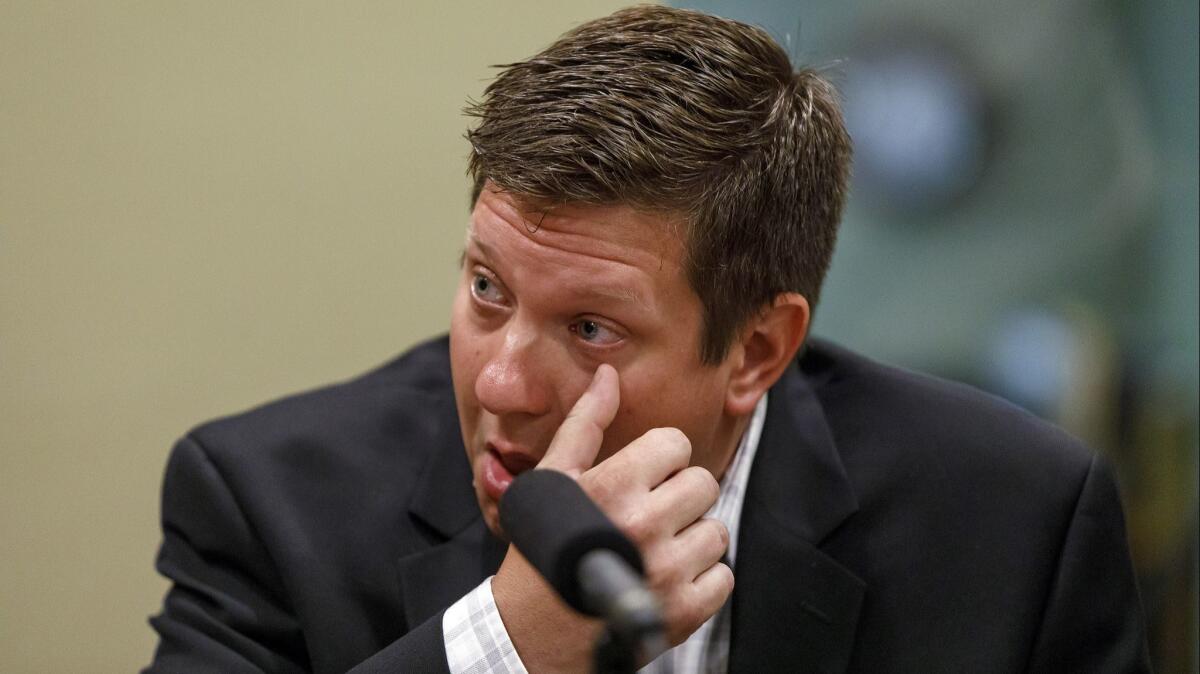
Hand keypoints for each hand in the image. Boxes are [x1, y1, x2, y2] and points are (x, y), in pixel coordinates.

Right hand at [491, 365, 733, 671]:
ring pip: (716, 531)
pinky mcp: (683, 611)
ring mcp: (666, 571)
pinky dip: (702, 581)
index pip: (676, 444)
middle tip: (648, 519)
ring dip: (691, 540)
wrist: (531, 633)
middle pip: (703, 483)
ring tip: (654, 553)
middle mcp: (643, 524)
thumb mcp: (553, 480)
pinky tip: (666, 583)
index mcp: (613, 485)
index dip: (659, 461)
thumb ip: (585, 424)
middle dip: (679, 498)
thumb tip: (609, 375)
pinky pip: (723, 577)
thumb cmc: (543, 548)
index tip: (640, 482)